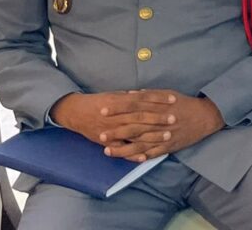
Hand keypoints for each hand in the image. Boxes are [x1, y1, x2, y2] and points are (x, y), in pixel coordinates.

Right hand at [51, 90, 175, 149]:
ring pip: (135, 134)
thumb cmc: (99, 102)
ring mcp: (112, 130)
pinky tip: (145, 158)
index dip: (159, 100)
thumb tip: (147, 93)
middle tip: (175, 119)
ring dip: (152, 136)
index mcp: (121, 103)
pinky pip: (121, 150)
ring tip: (167, 137)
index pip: (144, 100)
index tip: (173, 100)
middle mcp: (118, 117)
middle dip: (159, 119)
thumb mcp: (116, 95)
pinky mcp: (107, 142)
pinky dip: (132, 154)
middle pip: (142, 117)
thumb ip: (131, 96)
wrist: (77, 113)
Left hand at [102, 90, 224, 160]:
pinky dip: (141, 157)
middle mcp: (159, 122)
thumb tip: (128, 94)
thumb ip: (147, 94)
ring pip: (140, 144)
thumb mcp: (167, 93)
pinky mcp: (169, 146)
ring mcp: (164, 136)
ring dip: (123, 149)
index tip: (103, 110)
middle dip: (116, 131)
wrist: (205, 116)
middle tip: (100, 134)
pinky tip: (128, 160)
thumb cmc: (184, 103)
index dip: (118, 109)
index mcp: (158, 107)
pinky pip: (153, 154)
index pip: (133, 107)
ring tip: (107, 151)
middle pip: (134, 127)